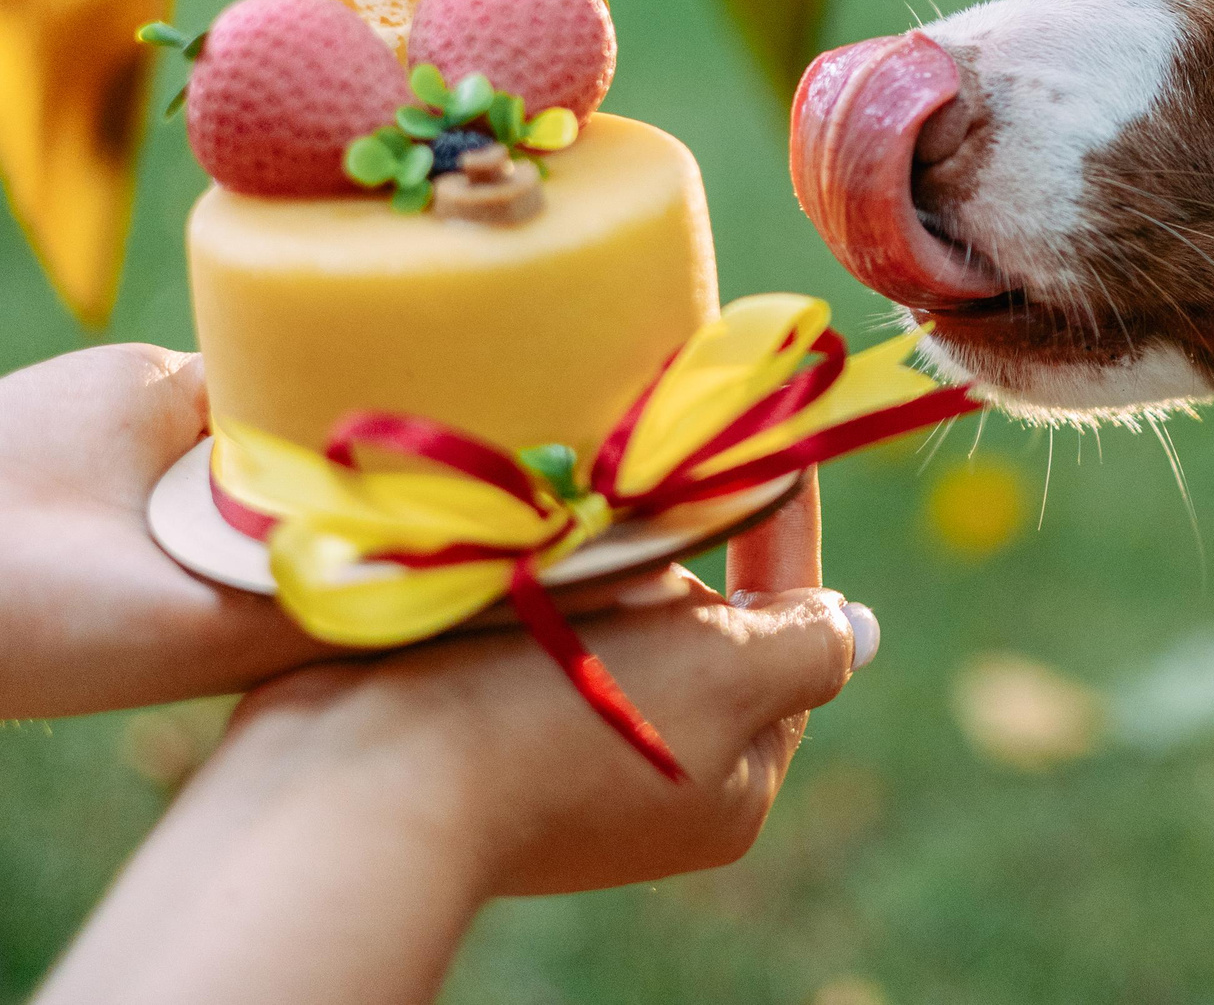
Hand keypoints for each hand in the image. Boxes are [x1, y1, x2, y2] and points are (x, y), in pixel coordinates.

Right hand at [37, 474, 868, 1004]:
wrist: (356, 782)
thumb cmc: (561, 720)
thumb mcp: (725, 676)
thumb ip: (803, 645)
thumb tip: (856, 631)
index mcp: (731, 780)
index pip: (785, 622)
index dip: (780, 523)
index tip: (768, 432)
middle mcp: (652, 775)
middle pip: (695, 618)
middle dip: (673, 543)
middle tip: (639, 477)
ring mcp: (558, 756)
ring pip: (609, 612)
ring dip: (593, 554)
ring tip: (566, 505)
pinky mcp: (471, 725)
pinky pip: (528, 624)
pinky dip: (528, 578)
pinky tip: (505, 545)